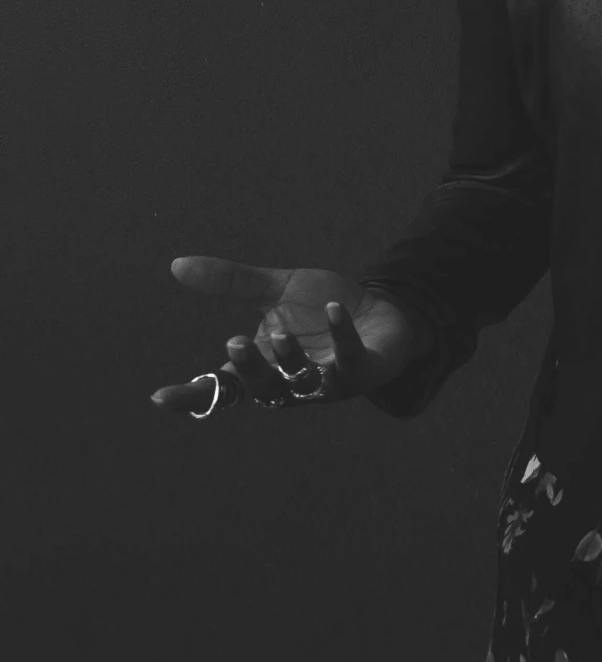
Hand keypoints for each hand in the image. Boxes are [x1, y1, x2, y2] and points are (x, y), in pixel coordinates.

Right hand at [150, 257, 431, 413]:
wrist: (381, 309)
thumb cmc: (320, 309)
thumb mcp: (275, 290)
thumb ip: (230, 282)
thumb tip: (176, 264)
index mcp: (266, 365)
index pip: (223, 388)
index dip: (193, 395)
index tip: (160, 397)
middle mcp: (293, 382)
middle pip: (263, 390)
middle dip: (249, 370)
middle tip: (234, 344)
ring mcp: (330, 381)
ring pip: (304, 382)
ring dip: (291, 357)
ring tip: (281, 331)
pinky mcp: (364, 369)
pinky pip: (351, 357)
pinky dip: (341, 334)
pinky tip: (333, 310)